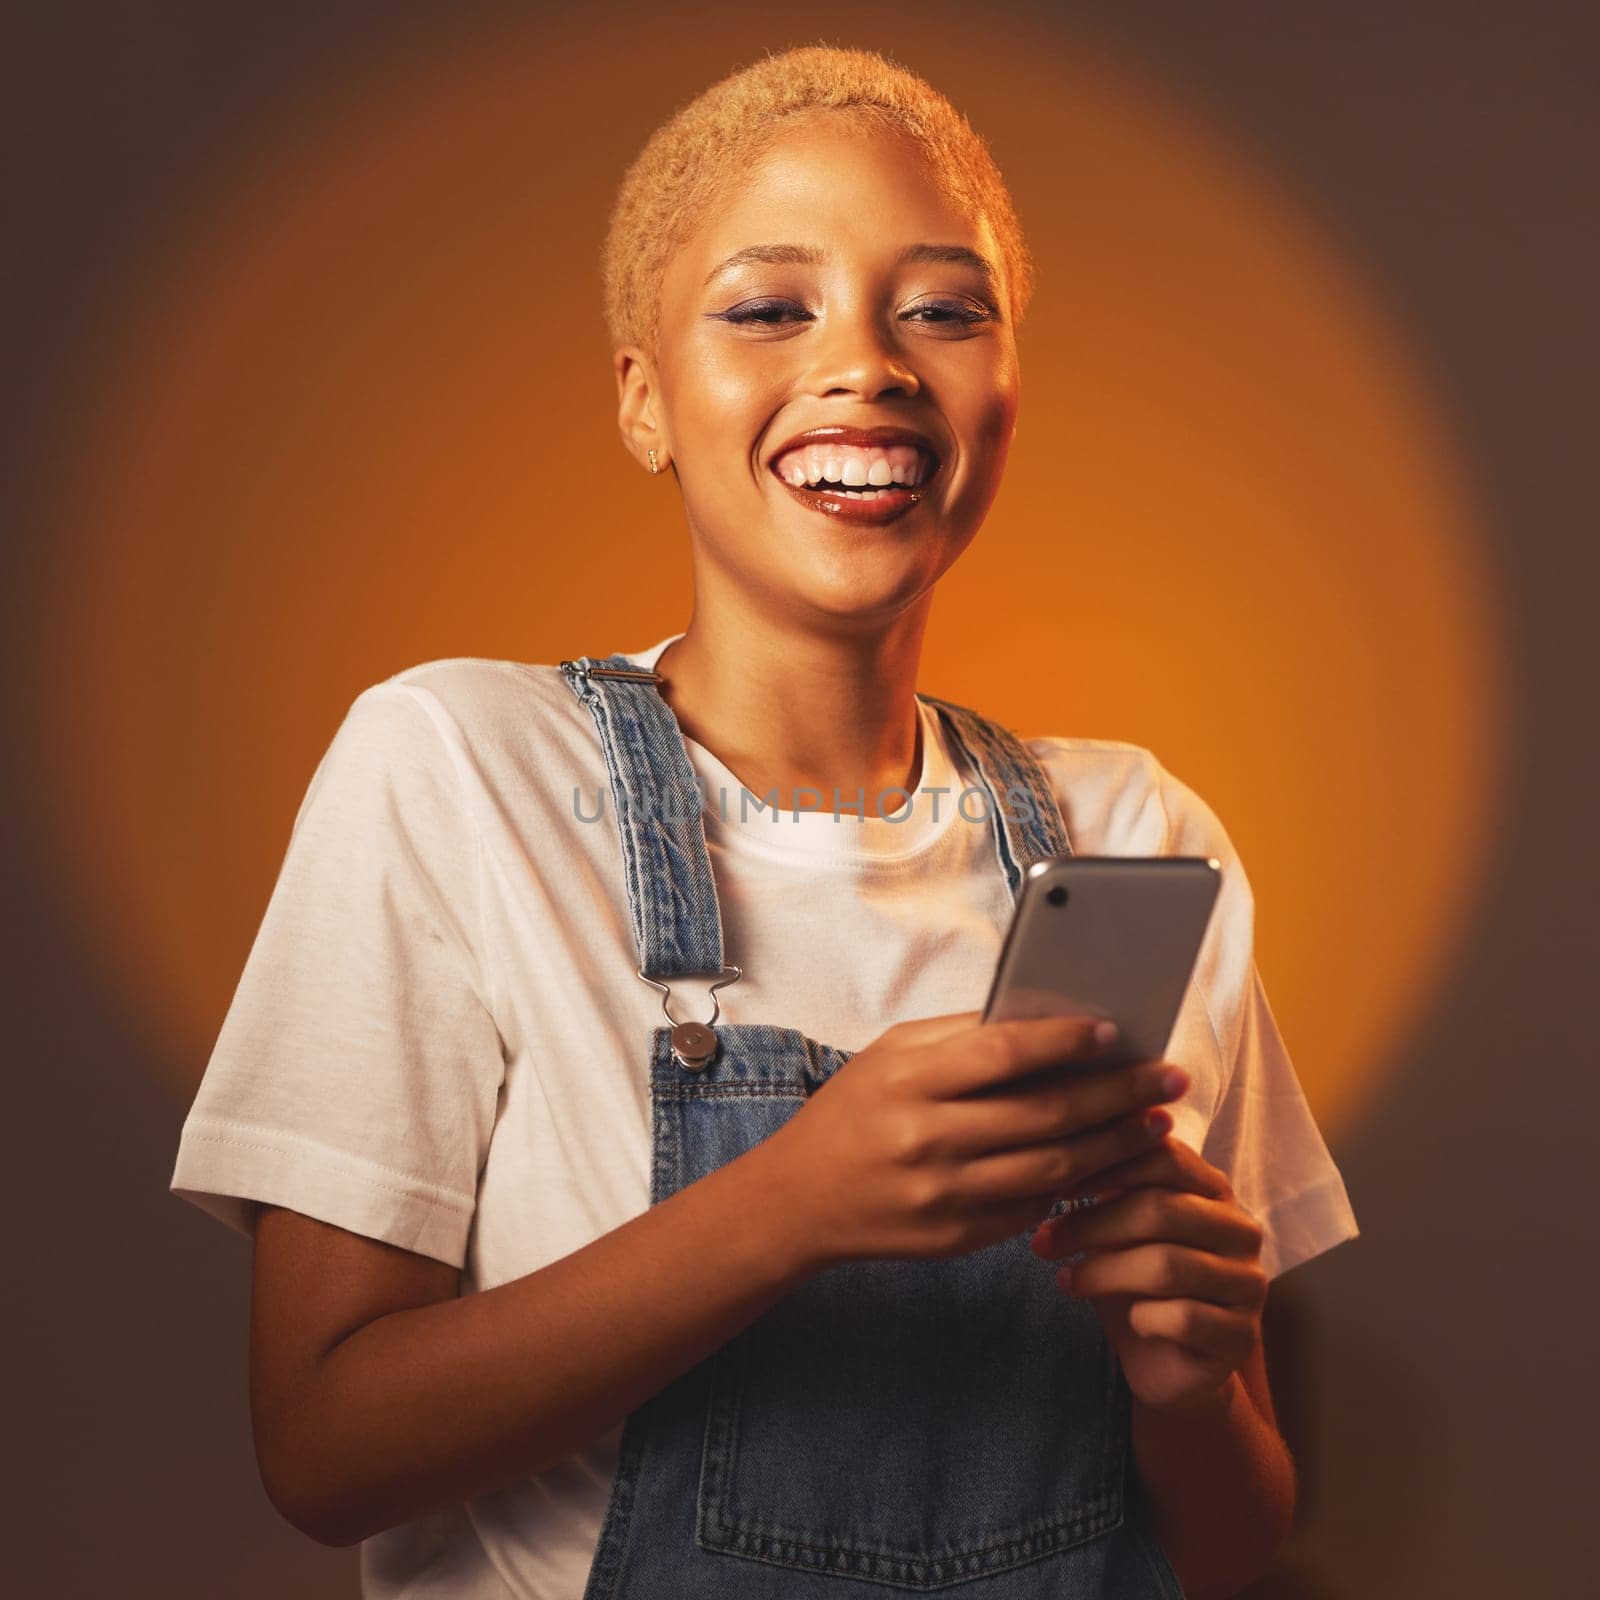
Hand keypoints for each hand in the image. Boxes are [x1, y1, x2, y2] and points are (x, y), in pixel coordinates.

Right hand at [758, 1012, 1190, 1271]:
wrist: (798, 1201)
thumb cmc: (851, 1112)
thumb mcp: (891, 1055)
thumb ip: (961, 1036)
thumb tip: (1045, 1015)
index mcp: (910, 1083)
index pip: (1002, 1055)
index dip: (1063, 1041)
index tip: (1113, 1031)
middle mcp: (929, 1141)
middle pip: (1045, 1116)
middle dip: (1118, 1095)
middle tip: (1169, 1079)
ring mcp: (945, 1197)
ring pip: (1054, 1171)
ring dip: (1115, 1146)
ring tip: (1156, 1122)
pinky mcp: (958, 1238)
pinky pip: (1035, 1210)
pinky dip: (1080, 1187)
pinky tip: (1111, 1164)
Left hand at [1028, 1134, 1266, 1412]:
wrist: (1167, 1366)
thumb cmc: (1135, 1283)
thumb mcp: (1118, 1230)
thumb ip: (1107, 1191)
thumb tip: (1060, 1158)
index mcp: (1213, 1191)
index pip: (1166, 1156)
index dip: (1107, 1165)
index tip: (1056, 1184)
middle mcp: (1240, 1230)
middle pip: (1162, 1209)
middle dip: (1092, 1225)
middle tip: (1042, 1241)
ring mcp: (1247, 1284)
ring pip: (1167, 1266)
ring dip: (1103, 1273)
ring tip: (1066, 1280)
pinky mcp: (1241, 1336)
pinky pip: (1183, 1318)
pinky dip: (1142, 1318)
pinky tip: (1126, 1320)